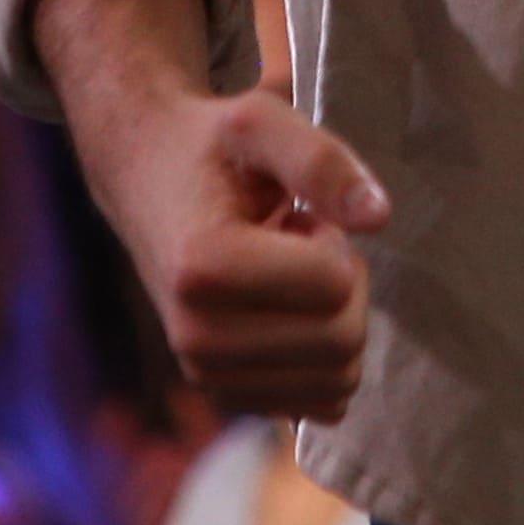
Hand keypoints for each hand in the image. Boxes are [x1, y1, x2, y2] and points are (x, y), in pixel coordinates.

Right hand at [95, 85, 388, 423]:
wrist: (146, 181)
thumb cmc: (210, 148)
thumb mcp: (262, 121)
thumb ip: (322, 161)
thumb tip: (378, 217)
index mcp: (202, 269)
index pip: (335, 286)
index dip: (335, 242)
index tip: (299, 216)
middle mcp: (195, 337)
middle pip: (342, 342)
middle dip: (343, 286)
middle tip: (301, 245)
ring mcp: (208, 377)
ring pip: (339, 379)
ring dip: (334, 320)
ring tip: (288, 275)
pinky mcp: (228, 397)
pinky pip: (321, 403)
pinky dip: (323, 358)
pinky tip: (283, 311)